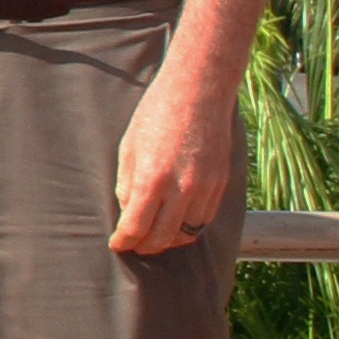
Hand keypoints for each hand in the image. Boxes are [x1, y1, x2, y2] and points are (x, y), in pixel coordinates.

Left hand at [111, 60, 236, 255]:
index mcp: (152, 179)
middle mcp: (181, 189)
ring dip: (169, 240)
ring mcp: (205, 187)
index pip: (135, 228)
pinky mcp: (221, 183)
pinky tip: (177, 221)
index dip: (123, 241)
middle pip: (162, 238)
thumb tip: (128, 213)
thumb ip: (127, 185)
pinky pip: (205, 218)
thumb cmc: (156, 114)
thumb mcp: (129, 148)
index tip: (117, 244)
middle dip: (144, 247)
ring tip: (155, 237)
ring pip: (188, 233)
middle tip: (134, 245)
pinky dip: (189, 226)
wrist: (198, 91)